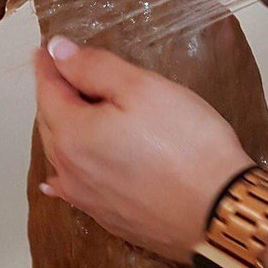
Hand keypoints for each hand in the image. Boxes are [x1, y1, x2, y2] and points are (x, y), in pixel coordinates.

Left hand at [34, 38, 250, 262]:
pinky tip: (58, 181)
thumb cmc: (186, 144)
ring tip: (69, 110)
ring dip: (63, 129)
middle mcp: (70, 171)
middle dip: (55, 96)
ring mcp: (89, 200)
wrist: (219, 212)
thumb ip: (94, 68)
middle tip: (64, 73)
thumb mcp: (143, 88)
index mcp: (73, 135)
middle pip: (52, 124)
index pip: (49, 91)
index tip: (48, 48)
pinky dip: (68, 173)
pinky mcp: (110, 219)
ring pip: (63, 157)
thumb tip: (58, 52)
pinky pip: (76, 189)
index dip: (49, 66)